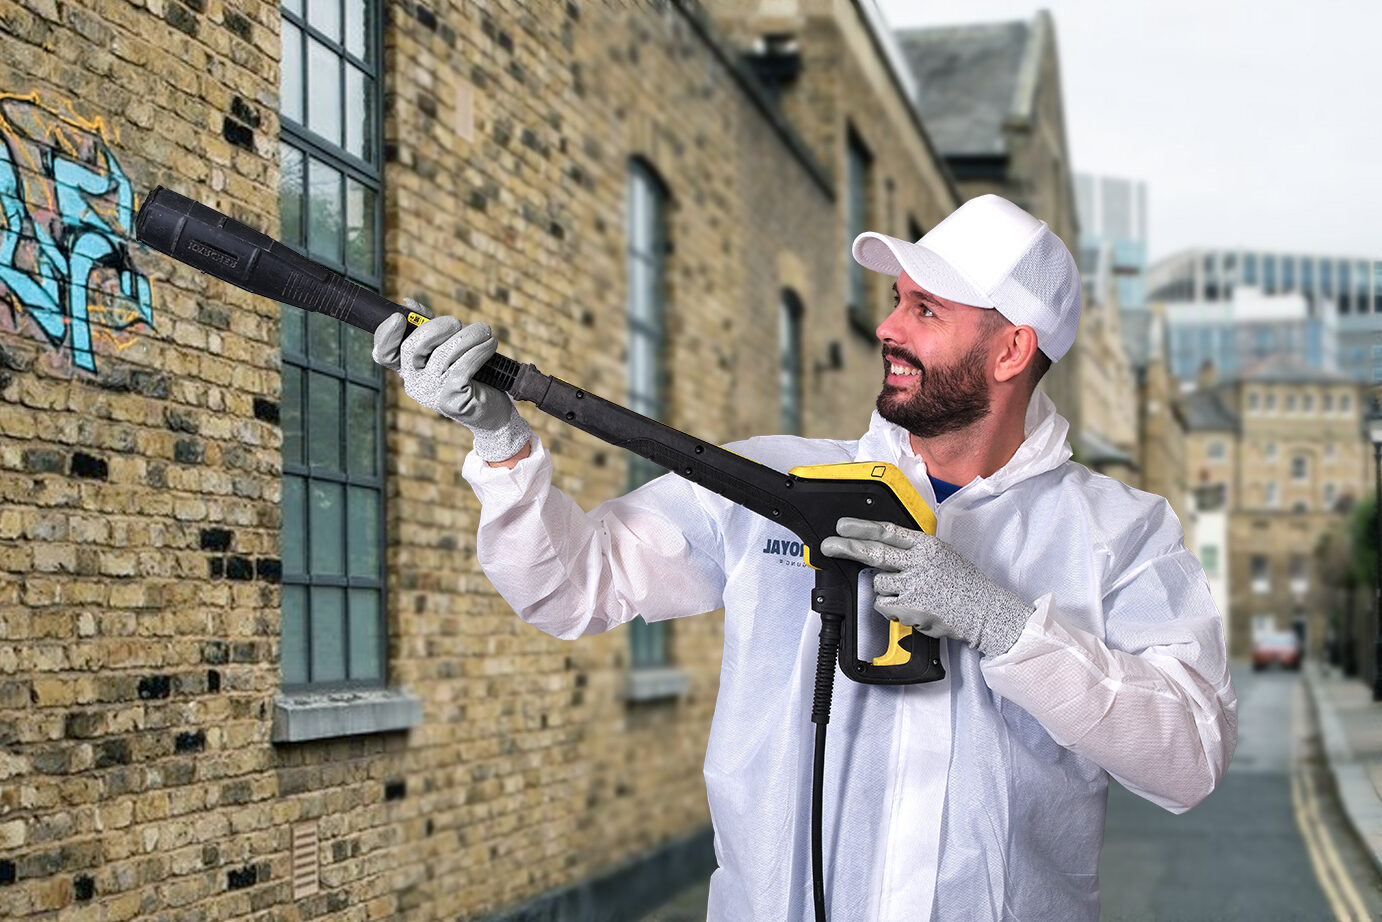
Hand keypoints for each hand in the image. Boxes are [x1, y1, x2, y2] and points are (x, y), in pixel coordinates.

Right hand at [372, 300, 531, 461]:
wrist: (493, 412)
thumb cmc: (472, 377)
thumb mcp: (450, 350)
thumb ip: (430, 329)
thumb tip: (409, 304)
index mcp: (409, 369)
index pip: (384, 354)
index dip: (386, 335)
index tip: (398, 318)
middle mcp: (415, 383)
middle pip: (412, 347)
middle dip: (437, 327)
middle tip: (457, 323)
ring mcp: (431, 394)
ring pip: (443, 354)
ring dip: (468, 336)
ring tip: (484, 331)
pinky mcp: (451, 400)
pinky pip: (463, 366)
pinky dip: (479, 351)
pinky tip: (489, 345)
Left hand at [819, 517, 1032, 656]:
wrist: (986, 611)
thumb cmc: (965, 585)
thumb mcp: (943, 556)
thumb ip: (915, 552)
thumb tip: (884, 550)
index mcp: (927, 546)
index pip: (888, 532)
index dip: (862, 527)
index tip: (843, 525)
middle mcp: (919, 562)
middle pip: (874, 552)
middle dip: (847, 547)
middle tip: (828, 546)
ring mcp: (914, 585)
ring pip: (879, 584)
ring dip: (887, 590)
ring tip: (911, 594)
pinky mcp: (910, 607)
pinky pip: (884, 606)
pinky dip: (891, 609)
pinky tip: (910, 608)